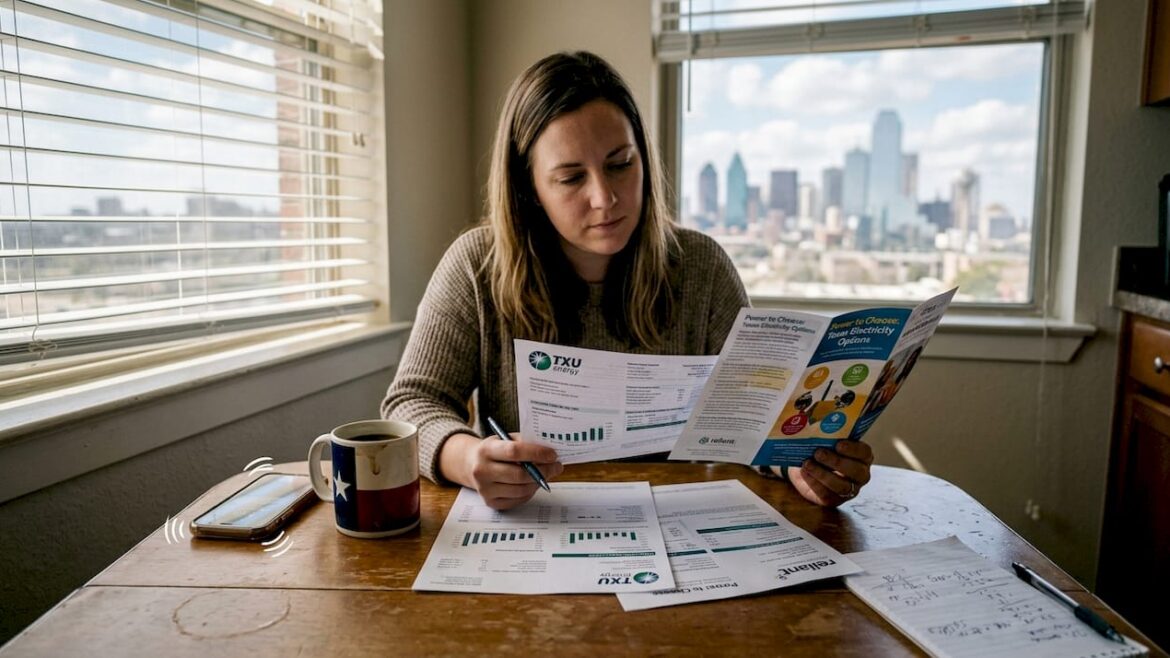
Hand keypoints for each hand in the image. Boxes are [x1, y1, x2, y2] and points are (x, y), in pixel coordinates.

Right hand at [441, 433, 563, 509]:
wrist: (470, 464)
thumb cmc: (495, 450)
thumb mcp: (505, 439)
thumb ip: (525, 443)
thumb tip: (550, 454)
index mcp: (486, 450)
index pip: (514, 451)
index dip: (536, 453)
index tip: (553, 454)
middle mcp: (482, 470)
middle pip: (519, 474)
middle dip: (543, 471)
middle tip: (556, 466)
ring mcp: (485, 489)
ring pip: (521, 489)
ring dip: (538, 482)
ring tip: (546, 474)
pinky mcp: (490, 502)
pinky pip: (518, 500)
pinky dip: (530, 492)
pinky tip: (532, 483)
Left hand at [786, 440, 872, 506]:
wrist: (805, 464)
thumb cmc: (820, 448)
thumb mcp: (824, 439)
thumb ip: (826, 432)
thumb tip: (815, 419)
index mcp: (862, 456)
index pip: (865, 453)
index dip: (853, 449)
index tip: (839, 444)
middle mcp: (859, 474)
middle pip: (856, 471)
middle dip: (837, 462)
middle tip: (819, 452)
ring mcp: (848, 489)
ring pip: (841, 485)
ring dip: (823, 474)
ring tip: (807, 463)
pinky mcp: (833, 500)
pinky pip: (826, 495)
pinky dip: (814, 483)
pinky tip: (805, 473)